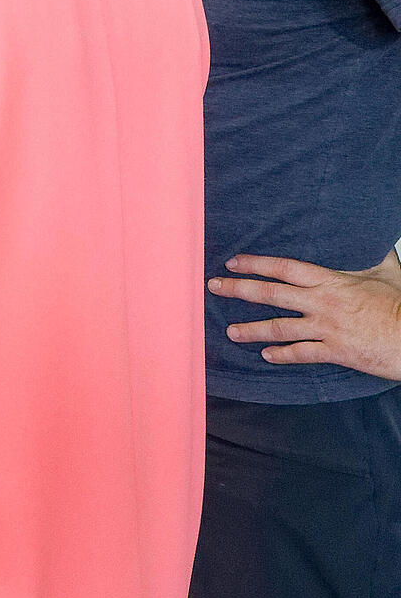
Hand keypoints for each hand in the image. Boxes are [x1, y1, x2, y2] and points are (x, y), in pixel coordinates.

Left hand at [209, 250, 400, 379]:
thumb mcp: (387, 273)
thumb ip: (372, 258)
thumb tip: (373, 242)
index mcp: (331, 281)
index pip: (285, 268)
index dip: (256, 264)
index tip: (233, 262)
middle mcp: (322, 303)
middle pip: (272, 294)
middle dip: (239, 290)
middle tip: (214, 287)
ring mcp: (326, 329)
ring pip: (280, 327)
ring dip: (252, 329)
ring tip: (231, 332)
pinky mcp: (336, 352)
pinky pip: (302, 353)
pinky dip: (283, 355)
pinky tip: (266, 356)